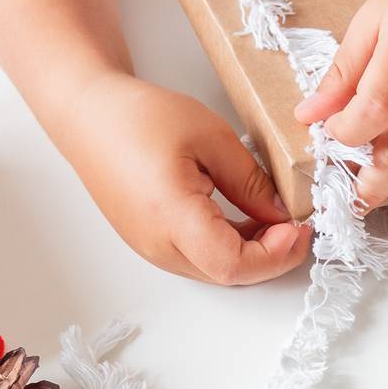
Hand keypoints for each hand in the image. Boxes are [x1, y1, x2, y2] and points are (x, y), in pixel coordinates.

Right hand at [58, 73, 312, 283]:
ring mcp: (151, 249)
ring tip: (278, 220)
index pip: (234, 265)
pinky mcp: (152, 244)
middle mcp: (157, 244)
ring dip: (254, 253)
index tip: (300, 227)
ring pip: (216, 270)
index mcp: (170, 215)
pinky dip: (232, 247)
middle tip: (298, 225)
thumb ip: (251, 182)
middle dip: (273, 256)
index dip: (276, 255)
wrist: (88, 114)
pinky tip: (250, 221)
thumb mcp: (211, 137)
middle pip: (229, 274)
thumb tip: (282, 215)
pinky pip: (201, 258)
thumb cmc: (139, 116)